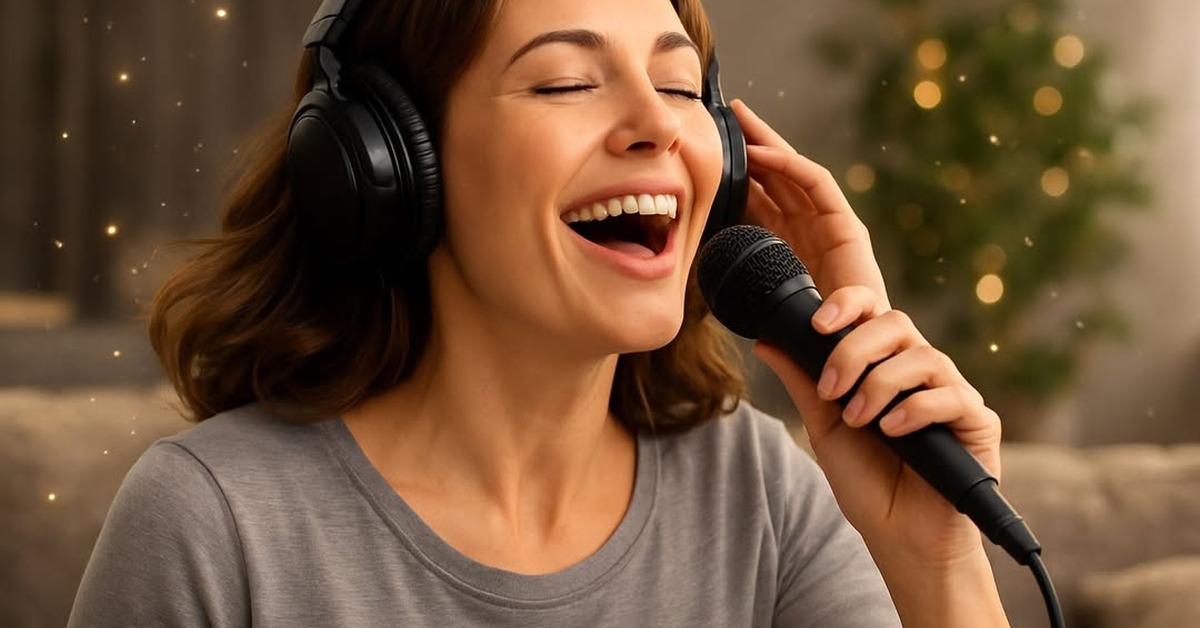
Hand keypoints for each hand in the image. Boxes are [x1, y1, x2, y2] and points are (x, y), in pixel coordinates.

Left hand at [731, 99, 1003, 567]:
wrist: (904, 535)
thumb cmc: (864, 470)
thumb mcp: (818, 414)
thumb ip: (799, 368)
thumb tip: (762, 329)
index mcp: (864, 345)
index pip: (835, 262)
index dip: (800, 196)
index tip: (760, 150)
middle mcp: (904, 349)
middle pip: (873, 300)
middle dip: (844, 312)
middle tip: (820, 340)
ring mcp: (940, 376)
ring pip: (901, 342)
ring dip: (866, 378)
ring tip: (848, 413)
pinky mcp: (969, 410)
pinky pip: (936, 387)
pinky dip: (903, 408)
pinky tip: (886, 430)